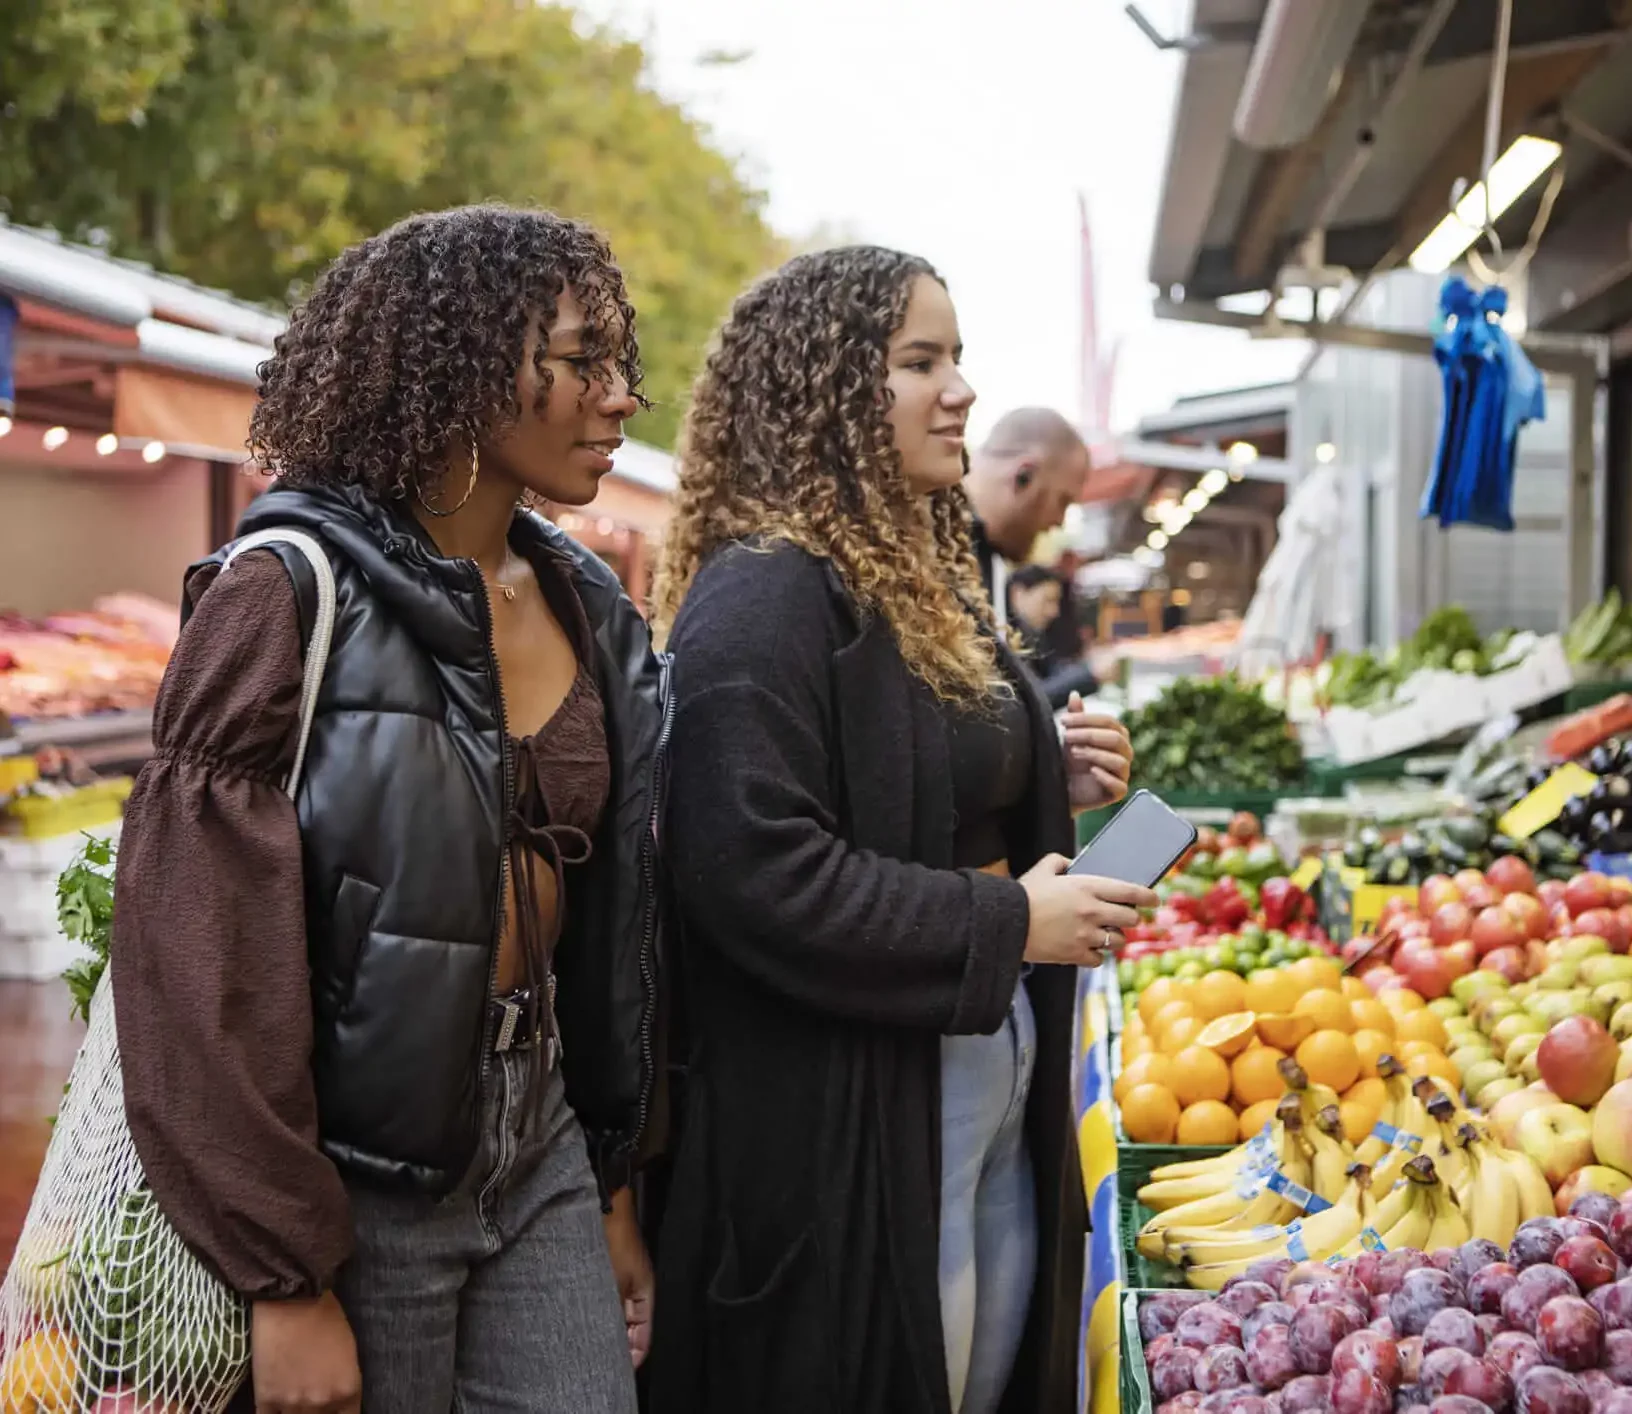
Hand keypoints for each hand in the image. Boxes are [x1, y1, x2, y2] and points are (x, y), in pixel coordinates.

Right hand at [252, 1291, 360, 1413]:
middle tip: (311, 1399)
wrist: (292, 1299)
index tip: (333, 1410)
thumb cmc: (326, 1316)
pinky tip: (276, 1409)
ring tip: (294, 1401)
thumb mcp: (349, 1352)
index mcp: (348, 1390)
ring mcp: (292, 1404)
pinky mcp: (266, 1399)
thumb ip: (343, 1382)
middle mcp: (322, 1403)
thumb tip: (336, 1400)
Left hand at [602, 1188, 653, 1368]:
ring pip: (612, 1315)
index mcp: (646, 1294)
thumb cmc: (614, 1241)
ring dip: (602, 1329)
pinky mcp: (603, 1272)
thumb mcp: (614, 1283)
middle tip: (597, 1362)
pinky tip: (577, 1321)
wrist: (602, 1206)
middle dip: (616, 1345)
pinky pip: (600, 1301)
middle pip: (628, 1329)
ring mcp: (619, 1281)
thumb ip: (613, 1313)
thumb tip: (607, 1342)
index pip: (644, 1337)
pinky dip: (592, 1312)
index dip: (633, 1356)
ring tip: (584, 1345)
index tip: (618, 1372)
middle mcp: (634, 1290)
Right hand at [1019, 854, 1157, 968]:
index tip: (1154, 899)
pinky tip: (1087, 949)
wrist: (1005, 923)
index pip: (1131, 892)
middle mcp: (1092, 911)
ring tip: (1103, 934)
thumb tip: (1072, 864)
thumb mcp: (1042, 869)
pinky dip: (1096, 955)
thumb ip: (1060, 861)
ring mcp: (1086, 935)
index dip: (1148, 896)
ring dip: (1113, 938)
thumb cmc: (1023, 895)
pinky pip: (1099, 959)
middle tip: (1123, 918)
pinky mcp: (1076, 954)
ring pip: (1117, 941)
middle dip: (1130, 919)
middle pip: (1130, 919)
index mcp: (1087, 886)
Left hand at [1061, 692, 1131, 812]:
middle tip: (1066, 736)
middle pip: (1116, 739)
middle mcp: (1124, 753)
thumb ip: (1075, 717)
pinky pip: (1119, 785)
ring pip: (1119, 760)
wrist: (1061, 789)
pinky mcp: (1119, 792)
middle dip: (1089, 735)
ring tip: (1074, 752)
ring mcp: (1123, 773)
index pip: (1109, 722)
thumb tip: (1074, 694)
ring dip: (1094, 754)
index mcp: (1117, 735)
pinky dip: (1106, 776)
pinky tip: (1091, 771)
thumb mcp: (1070, 737)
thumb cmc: (1069, 761)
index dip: (1086, 719)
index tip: (1063, 721)